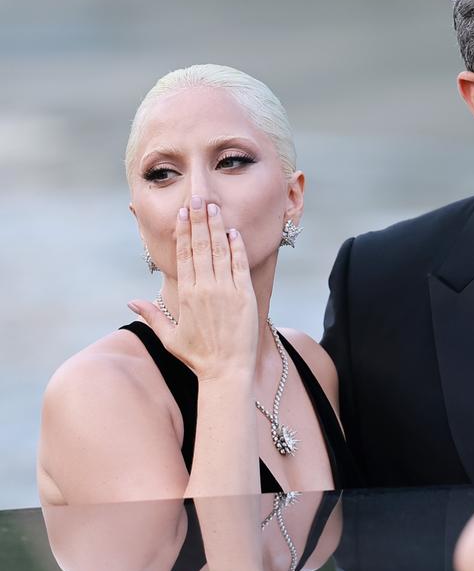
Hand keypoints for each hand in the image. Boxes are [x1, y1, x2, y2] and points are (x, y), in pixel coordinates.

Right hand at [129, 198, 258, 381]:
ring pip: (219, 251)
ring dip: (216, 227)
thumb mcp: (170, 337)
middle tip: (198, 198)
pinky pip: (240, 265)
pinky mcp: (245, 296)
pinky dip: (237, 247)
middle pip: (200, 246)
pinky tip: (234, 232)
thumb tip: (130, 302)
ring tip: (214, 207)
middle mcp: (205, 288)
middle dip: (199, 220)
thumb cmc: (198, 357)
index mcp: (186, 295)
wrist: (226, 371)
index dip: (183, 232)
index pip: (184, 255)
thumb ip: (151, 316)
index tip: (184, 213)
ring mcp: (226, 290)